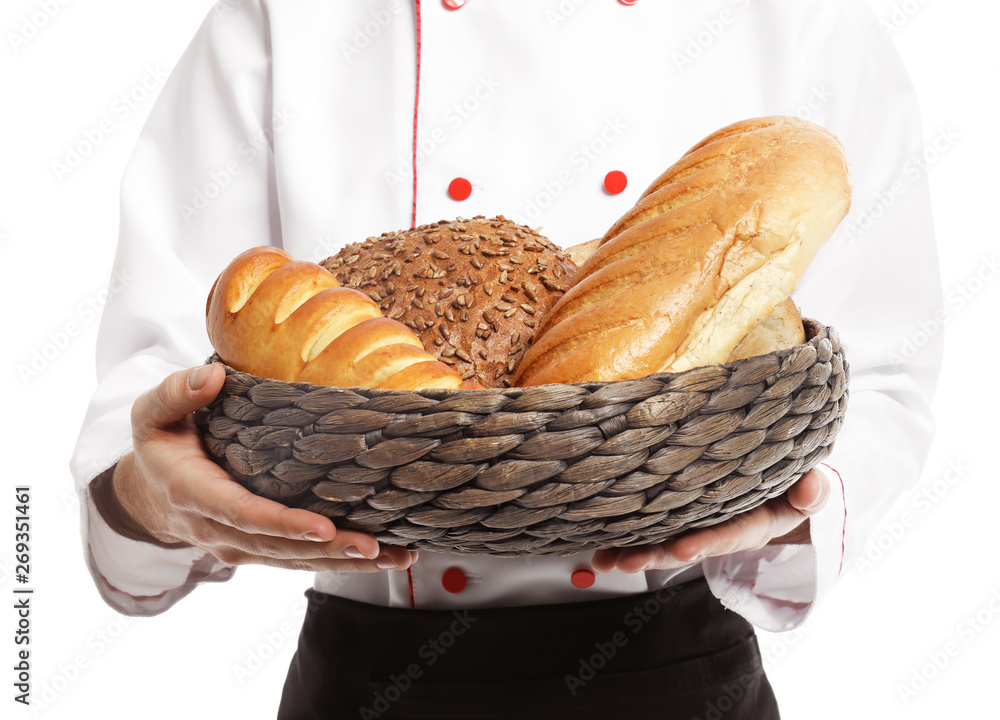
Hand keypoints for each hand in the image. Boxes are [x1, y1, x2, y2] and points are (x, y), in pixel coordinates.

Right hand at [105, 363, 414, 572]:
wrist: (150, 494)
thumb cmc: (161, 444)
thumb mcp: (152, 413)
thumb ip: (177, 392)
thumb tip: (213, 376)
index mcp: (194, 493)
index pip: (244, 514)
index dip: (284, 525)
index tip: (322, 527)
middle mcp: (218, 529)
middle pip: (279, 546)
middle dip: (329, 549)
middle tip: (376, 546)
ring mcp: (239, 546)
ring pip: (295, 560)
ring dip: (345, 562)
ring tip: (394, 557)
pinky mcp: (259, 550)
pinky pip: (300, 559)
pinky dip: (340, 561)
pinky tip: (382, 557)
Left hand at [591, 468, 829, 573]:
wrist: (776, 484)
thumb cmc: (789, 482)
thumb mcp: (808, 488)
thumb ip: (812, 491)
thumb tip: (812, 488)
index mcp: (751, 523)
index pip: (728, 535)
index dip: (706, 543)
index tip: (682, 550)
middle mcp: (717, 529)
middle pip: (685, 545)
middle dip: (655, 555)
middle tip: (628, 561)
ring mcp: (693, 524)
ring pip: (661, 540)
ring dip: (632, 551)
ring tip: (605, 560)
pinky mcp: (674, 514)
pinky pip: (648, 526)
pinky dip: (622, 537)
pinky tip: (599, 548)